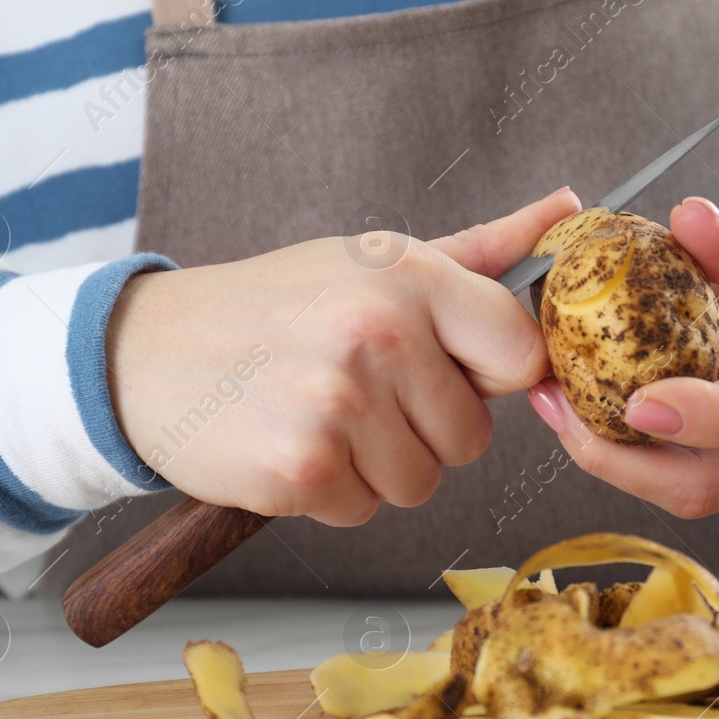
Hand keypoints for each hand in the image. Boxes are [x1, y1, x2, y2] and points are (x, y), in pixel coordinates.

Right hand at [107, 187, 580, 522]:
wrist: (146, 352)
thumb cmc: (278, 305)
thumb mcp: (376, 262)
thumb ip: (482, 251)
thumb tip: (572, 207)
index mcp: (410, 277)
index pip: (521, 353)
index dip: (486, 375)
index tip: (444, 368)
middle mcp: (379, 335)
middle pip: (472, 438)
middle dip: (423, 430)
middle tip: (357, 391)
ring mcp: (338, 405)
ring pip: (420, 483)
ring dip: (375, 467)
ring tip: (320, 417)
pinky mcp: (300, 470)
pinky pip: (362, 512)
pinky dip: (328, 494)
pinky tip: (290, 444)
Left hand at [528, 196, 718, 518]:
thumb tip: (689, 217)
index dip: (708, 416)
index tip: (636, 403)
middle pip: (717, 481)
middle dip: (627, 461)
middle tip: (559, 406)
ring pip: (690, 494)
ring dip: (615, 463)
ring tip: (554, 405)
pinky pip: (682, 485)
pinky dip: (628, 460)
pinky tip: (582, 415)